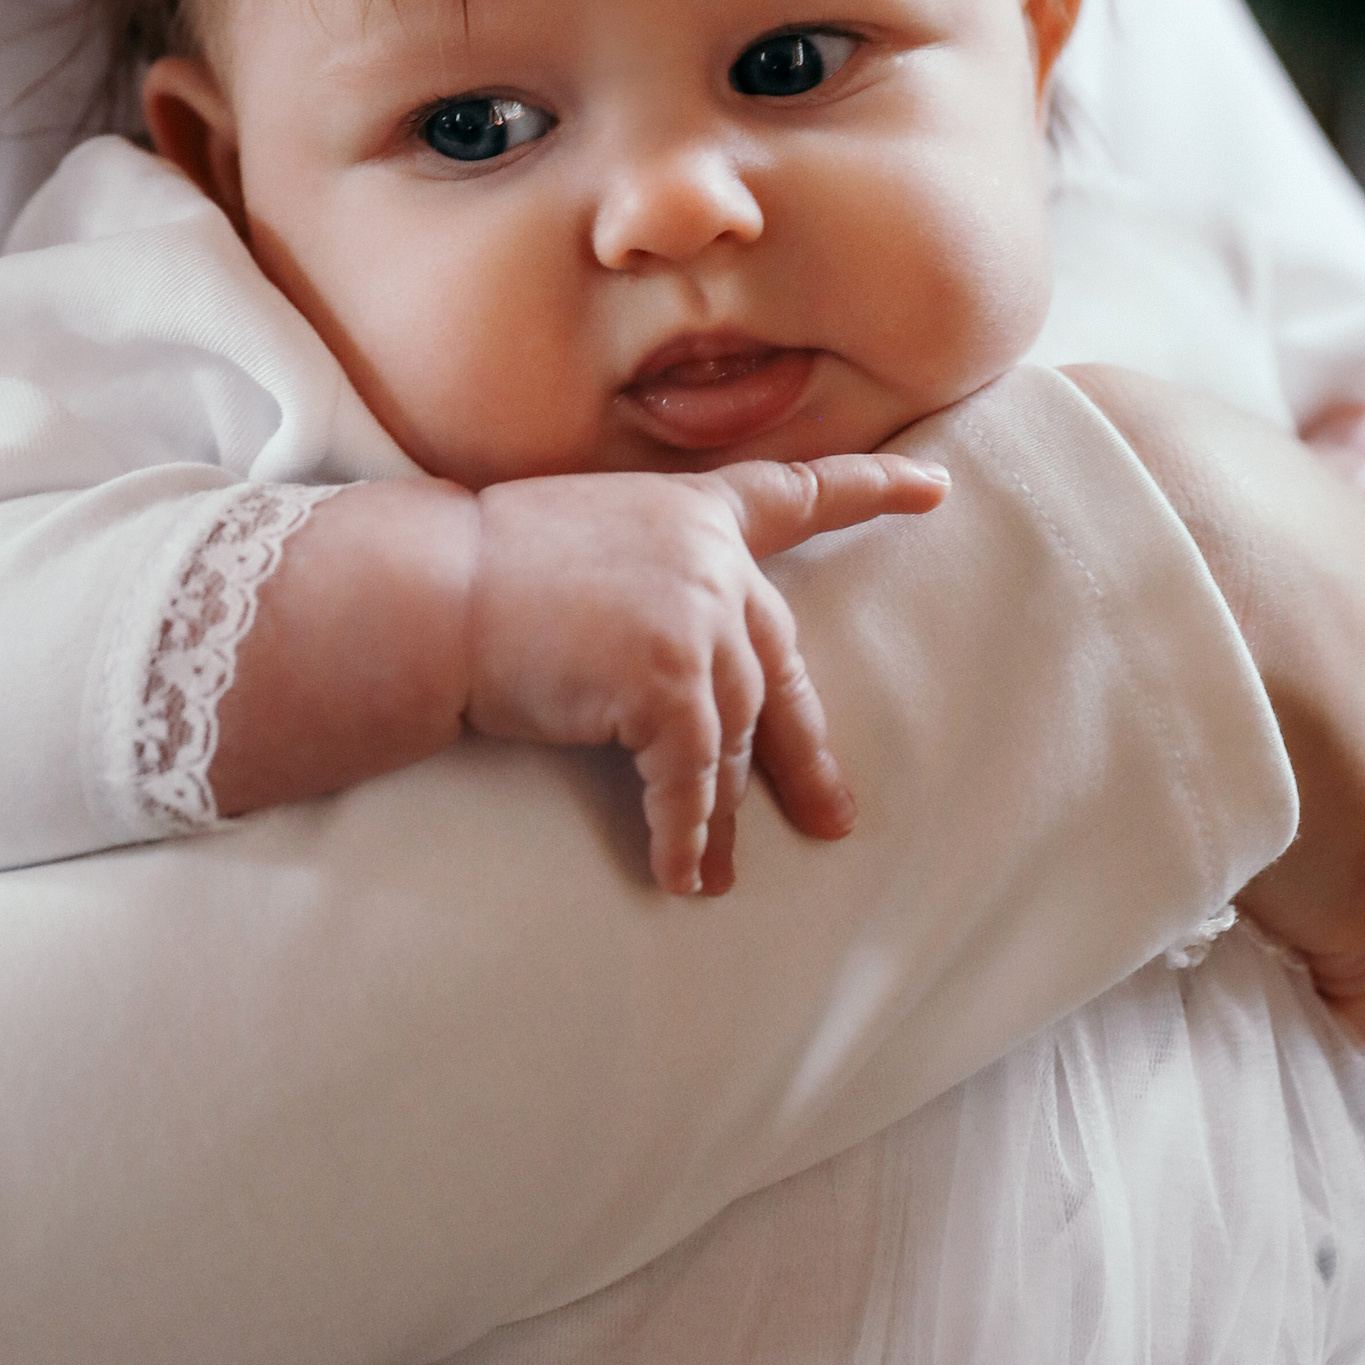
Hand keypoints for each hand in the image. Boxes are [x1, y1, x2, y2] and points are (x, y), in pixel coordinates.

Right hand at [468, 453, 946, 892]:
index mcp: (694, 512)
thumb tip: (695, 689)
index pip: (797, 493)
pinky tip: (680, 874)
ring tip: (716, 873)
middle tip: (831, 818)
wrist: (430, 591)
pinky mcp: (670, 680)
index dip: (870, 492)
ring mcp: (697, 616)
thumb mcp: (594, 550)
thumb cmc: (486, 576)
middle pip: (777, 666)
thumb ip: (661, 591)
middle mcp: (711, 557)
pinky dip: (687, 832)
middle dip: (802, 751)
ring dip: (723, 813)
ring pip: (733, 735)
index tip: (934, 490)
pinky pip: (692, 778)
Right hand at [1066, 371, 1364, 1064]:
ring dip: (1327, 947)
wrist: (1125, 528)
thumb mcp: (1251, 455)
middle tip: (1238, 897)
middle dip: (1348, 878)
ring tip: (1222, 954)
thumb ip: (1322, 479)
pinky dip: (1308, 1026)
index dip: (1347, 795)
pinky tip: (1228, 1011)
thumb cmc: (1146, 481)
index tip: (1275, 819)